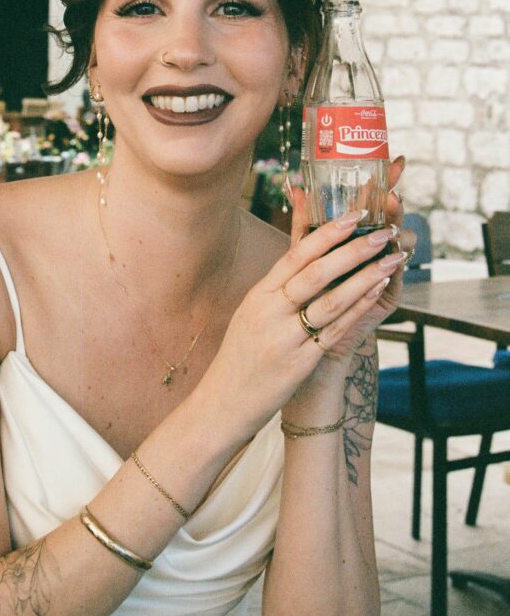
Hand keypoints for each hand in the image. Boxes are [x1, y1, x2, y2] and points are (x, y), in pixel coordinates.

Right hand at [202, 168, 413, 438]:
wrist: (224, 401)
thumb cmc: (242, 354)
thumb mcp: (252, 312)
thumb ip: (277, 285)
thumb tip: (302, 253)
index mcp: (259, 295)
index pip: (295, 255)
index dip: (326, 233)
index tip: (354, 214)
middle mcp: (270, 312)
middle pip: (316, 272)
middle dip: (353, 249)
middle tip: (382, 231)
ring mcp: (285, 338)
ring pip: (331, 300)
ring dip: (366, 276)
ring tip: (391, 258)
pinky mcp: (300, 363)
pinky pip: (335, 330)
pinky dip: (359, 307)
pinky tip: (378, 291)